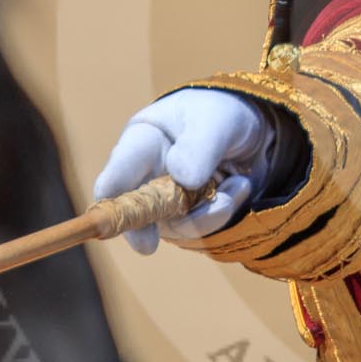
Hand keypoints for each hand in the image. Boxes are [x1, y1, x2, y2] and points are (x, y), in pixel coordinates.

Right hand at [91, 88, 279, 252]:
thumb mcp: (217, 120)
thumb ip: (200, 146)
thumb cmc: (222, 115)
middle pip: (135, 211)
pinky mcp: (187, 217)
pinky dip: (224, 210)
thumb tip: (182, 178)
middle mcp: (147, 174)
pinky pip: (200, 229)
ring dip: (210, 212)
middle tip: (146, 246)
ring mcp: (166, 200)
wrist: (251, 130)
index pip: (119, 171)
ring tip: (239, 182)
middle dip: (147, 227)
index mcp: (144, 141)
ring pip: (175, 225)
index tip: (108, 220)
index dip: (111, 197)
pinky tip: (239, 185)